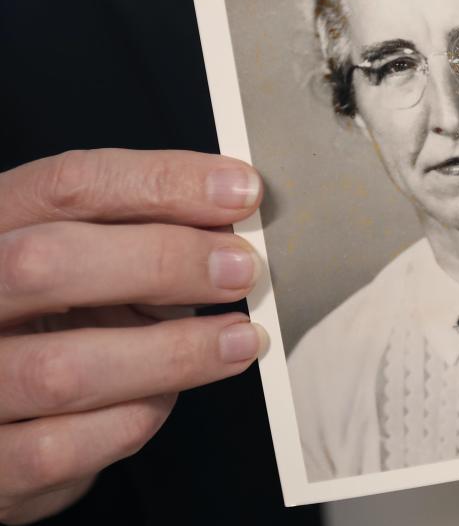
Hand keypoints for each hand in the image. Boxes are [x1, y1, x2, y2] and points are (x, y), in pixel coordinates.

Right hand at [0, 149, 268, 524]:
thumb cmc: (52, 322)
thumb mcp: (87, 260)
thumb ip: (142, 236)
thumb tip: (231, 221)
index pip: (68, 184)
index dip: (164, 182)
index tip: (241, 192)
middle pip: (46, 262)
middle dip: (163, 261)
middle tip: (241, 269)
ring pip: (62, 369)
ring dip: (173, 353)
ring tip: (237, 340)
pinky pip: (64, 448)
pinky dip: (135, 417)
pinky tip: (168, 396)